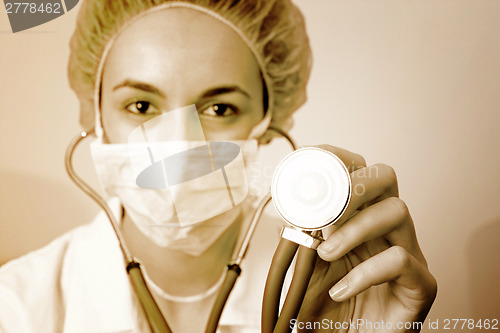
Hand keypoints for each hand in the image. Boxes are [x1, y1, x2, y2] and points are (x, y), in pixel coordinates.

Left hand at [296, 145, 436, 332]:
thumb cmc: (330, 309)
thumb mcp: (308, 267)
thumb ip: (302, 237)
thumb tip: (287, 208)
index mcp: (363, 219)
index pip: (361, 172)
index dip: (340, 159)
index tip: (312, 160)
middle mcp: (388, 230)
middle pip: (386, 177)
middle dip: (354, 183)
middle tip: (327, 209)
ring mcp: (408, 254)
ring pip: (397, 212)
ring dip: (354, 228)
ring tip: (325, 253)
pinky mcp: (420, 285)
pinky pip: (401, 261)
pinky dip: (364, 272)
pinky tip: (341, 289)